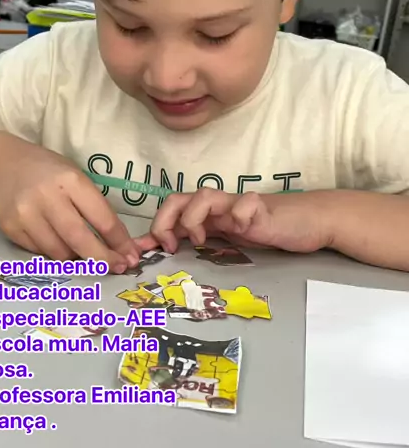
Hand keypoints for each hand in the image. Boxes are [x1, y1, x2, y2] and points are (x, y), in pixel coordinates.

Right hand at [0, 144, 139, 271]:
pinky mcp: (10, 228)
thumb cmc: (51, 174)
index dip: (119, 242)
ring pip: (59, 252)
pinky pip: (40, 253)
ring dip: (77, 258)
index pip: (102, 219)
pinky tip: (57, 241)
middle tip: (117, 268)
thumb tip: (121, 247)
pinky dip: (54, 253)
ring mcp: (25, 214)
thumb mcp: (78, 180)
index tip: (131, 257)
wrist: (5, 166)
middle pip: (80, 239)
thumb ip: (97, 210)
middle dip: (102, 259)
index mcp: (71, 181)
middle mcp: (46, 197)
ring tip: (83, 251)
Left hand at [135, 188, 331, 254]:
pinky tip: (243, 229)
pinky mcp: (262, 208)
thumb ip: (201, 241)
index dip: (151, 229)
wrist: (308, 220)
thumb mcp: (228, 239)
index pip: (170, 211)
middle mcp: (217, 206)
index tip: (139, 252)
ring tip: (200, 239)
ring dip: (193, 217)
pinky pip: (246, 203)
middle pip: (177, 198)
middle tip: (169, 246)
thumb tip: (170, 252)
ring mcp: (238, 204)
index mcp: (206, 215)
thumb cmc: (266, 229)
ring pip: (204, 195)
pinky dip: (239, 215)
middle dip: (163, 221)